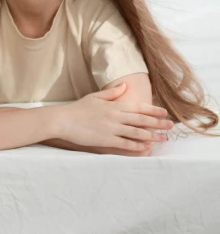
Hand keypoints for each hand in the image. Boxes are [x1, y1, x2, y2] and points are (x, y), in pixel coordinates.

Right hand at [56, 83, 172, 152]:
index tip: (164, 112)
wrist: (63, 120)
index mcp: (114, 105)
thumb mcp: (95, 97)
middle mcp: (115, 116)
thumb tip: (124, 85)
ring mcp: (111, 128)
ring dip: (151, 136)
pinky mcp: (106, 140)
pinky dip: (137, 146)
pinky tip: (146, 148)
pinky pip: (125, 144)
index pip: (138, 107)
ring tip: (163, 138)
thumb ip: (112, 92)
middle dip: (158, 123)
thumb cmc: (78, 109)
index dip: (153, 110)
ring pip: (136, 132)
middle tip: (171, 126)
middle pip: (141, 120)